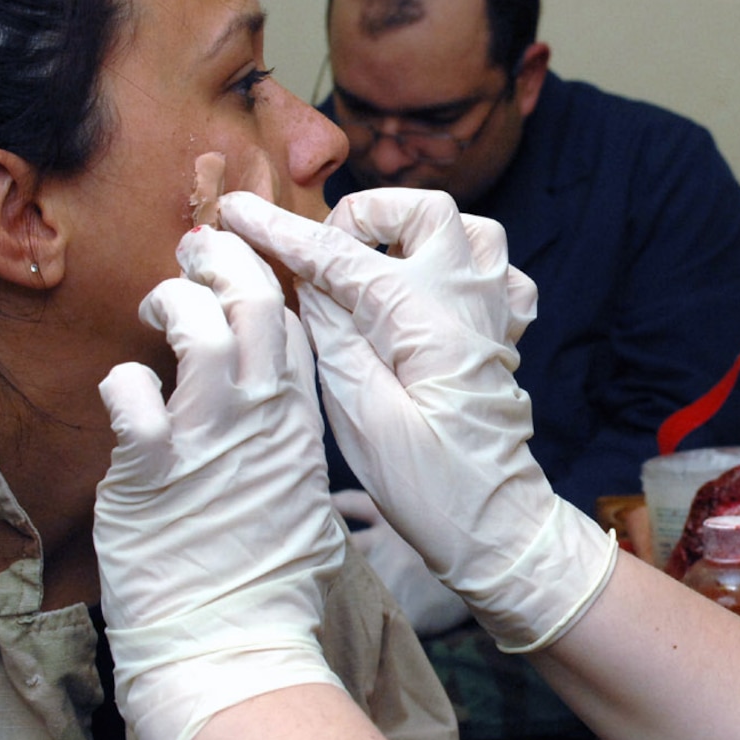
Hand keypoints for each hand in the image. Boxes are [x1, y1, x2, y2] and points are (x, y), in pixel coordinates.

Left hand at [93, 226, 345, 739]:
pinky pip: (133, 395)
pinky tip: (122, 393)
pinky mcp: (154, 467)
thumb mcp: (305, 511)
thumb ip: (290, 466)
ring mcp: (210, 437)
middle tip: (195, 251)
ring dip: (175, 303)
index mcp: (297, 425)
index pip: (291, 326)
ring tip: (159, 306)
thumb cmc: (270, 589)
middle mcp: (261, 418)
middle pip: (255, 303)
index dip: (264, 285)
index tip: (237, 274)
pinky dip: (123, 382)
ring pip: (202, 329)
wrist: (233, 641)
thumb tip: (284, 460)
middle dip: (224, 261)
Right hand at [221, 188, 616, 652]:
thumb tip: (311, 279)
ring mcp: (496, 317)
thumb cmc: (431, 487)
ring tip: (375, 260)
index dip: (282, 231)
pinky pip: (497, 276)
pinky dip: (460, 267)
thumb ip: (334, 334)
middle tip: (323, 250)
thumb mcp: (361, 417)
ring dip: (419, 231)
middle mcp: (471, 302)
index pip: (341, 255)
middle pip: (426, 212)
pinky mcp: (504, 340)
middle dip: (366, 214)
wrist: (496, 529)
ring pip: (472, 231)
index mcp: (429, 318)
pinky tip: (429, 294)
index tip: (235, 210)